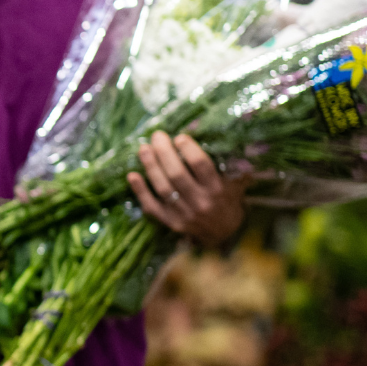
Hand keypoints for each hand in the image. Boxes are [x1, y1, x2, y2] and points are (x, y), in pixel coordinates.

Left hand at [127, 131, 247, 247]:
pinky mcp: (170, 222)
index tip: (179, 136)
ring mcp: (184, 214)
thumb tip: (207, 133)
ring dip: (150, 166)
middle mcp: (201, 202)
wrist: (223, 232)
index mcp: (218, 189)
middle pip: (177, 174)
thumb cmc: (227, 198)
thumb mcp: (234, 181)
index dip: (188, 149)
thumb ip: (226, 162)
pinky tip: (132, 175)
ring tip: (143, 148)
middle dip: (164, 153)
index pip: (201, 165)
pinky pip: (152, 206)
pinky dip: (140, 190)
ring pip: (162, 188)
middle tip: (157, 136)